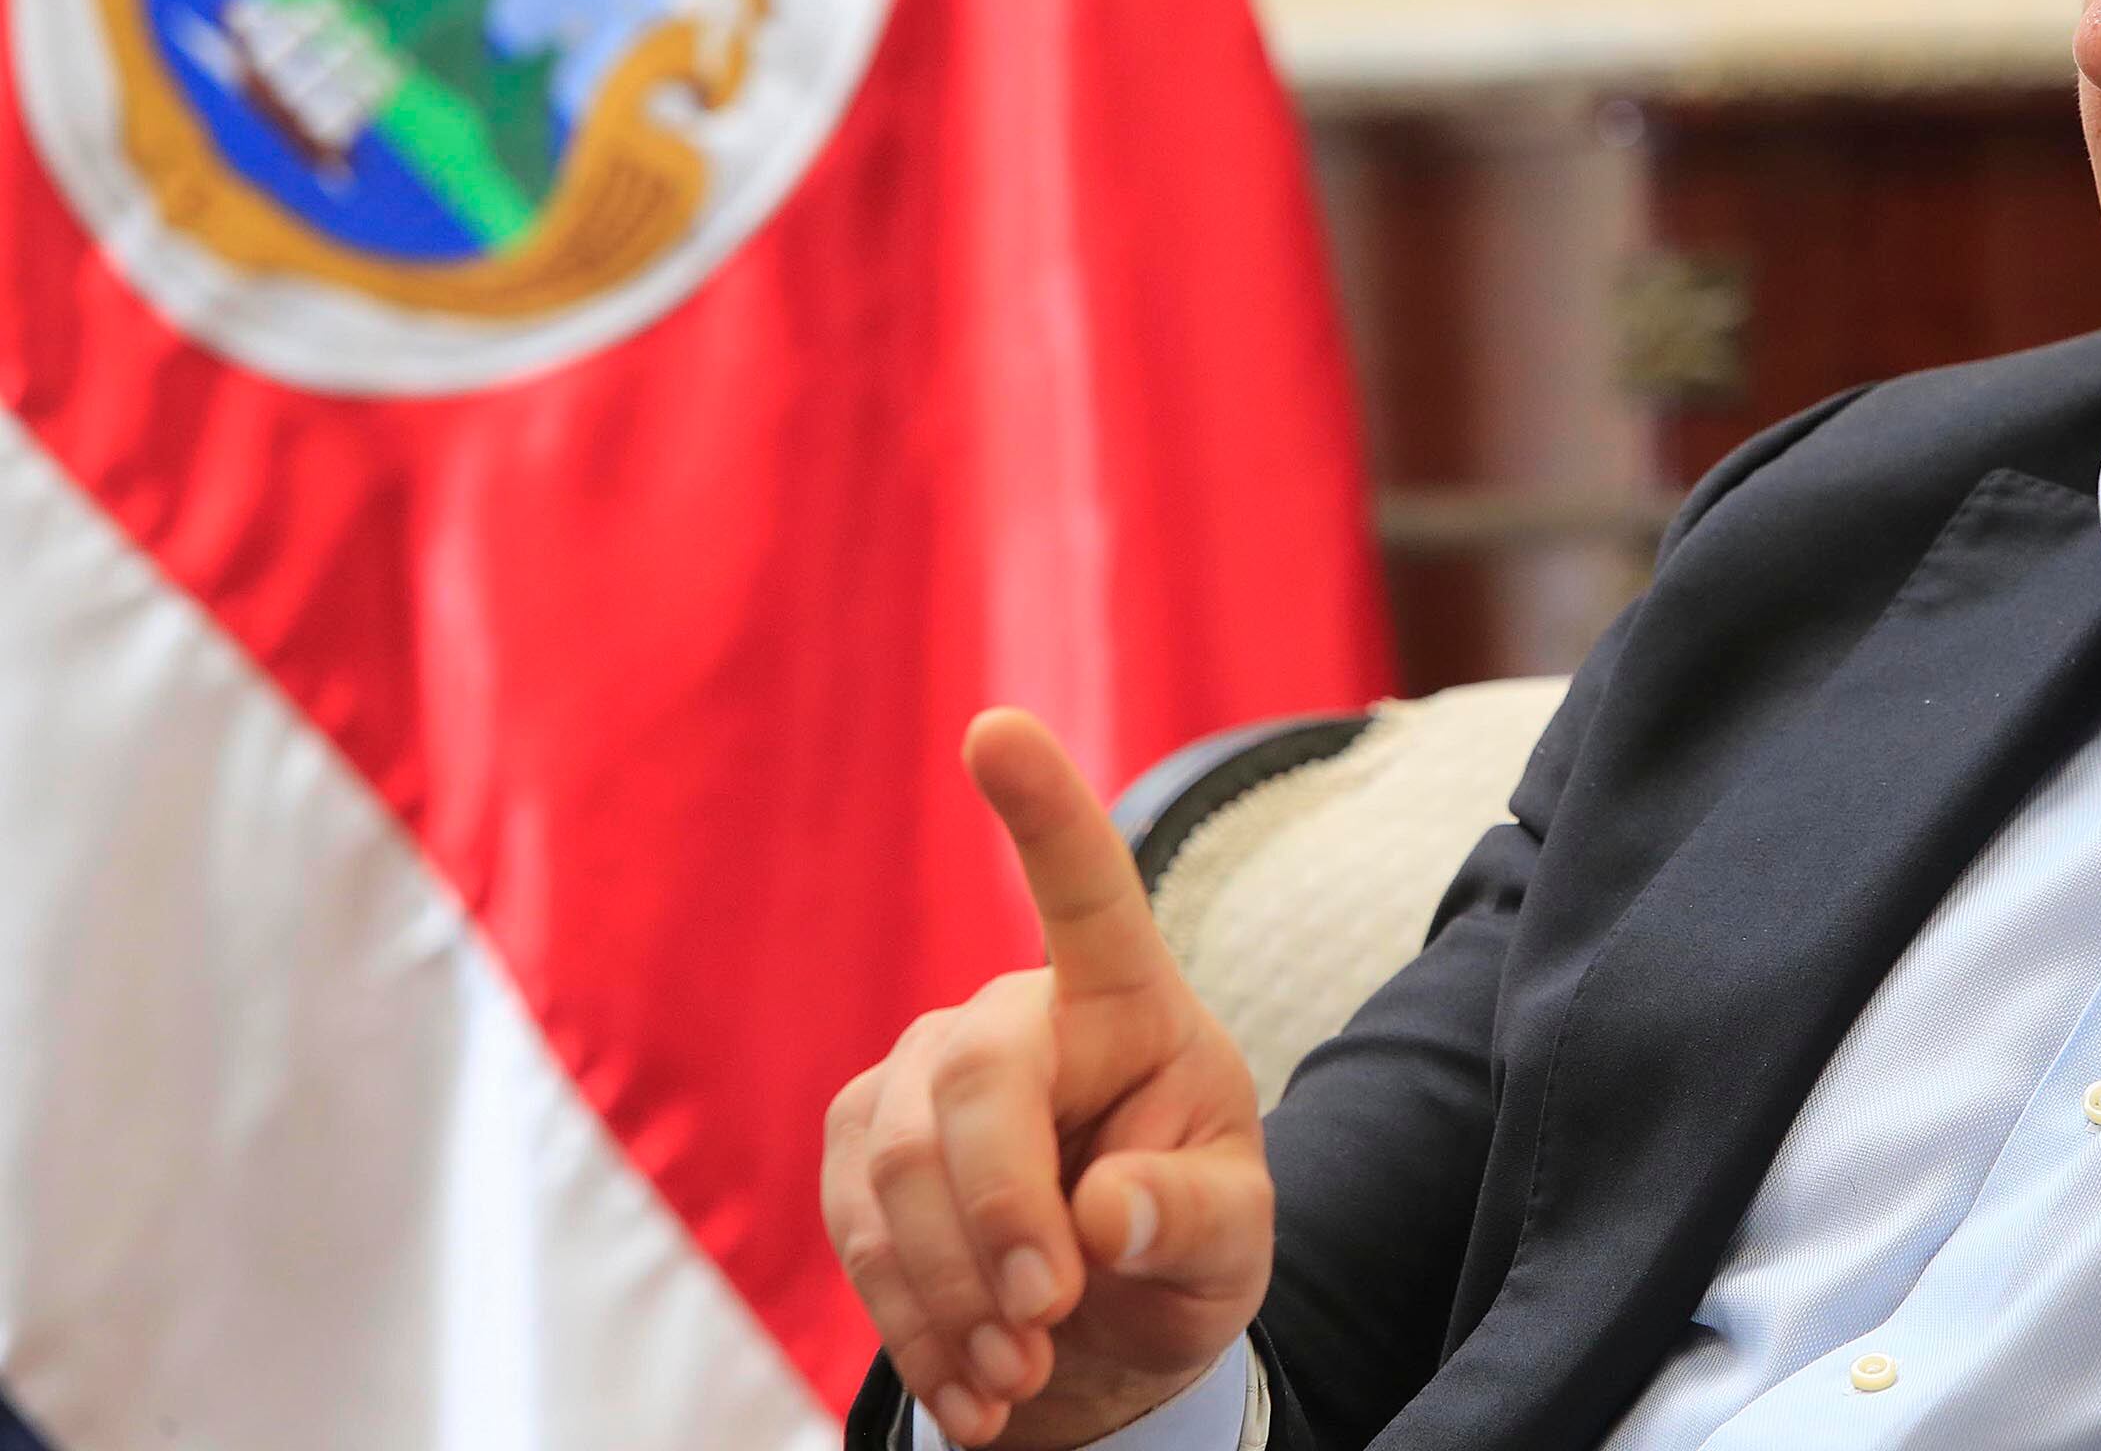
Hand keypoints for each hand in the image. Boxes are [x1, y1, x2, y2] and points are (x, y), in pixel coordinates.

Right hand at [823, 710, 1273, 1448]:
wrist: (1102, 1323)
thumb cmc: (1182, 1246)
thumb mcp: (1233, 1244)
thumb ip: (1190, 1219)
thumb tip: (1105, 1211)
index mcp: (1128, 999)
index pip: (1088, 891)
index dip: (1042, 808)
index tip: (997, 728)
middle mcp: (1013, 1011)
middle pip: (969, 1082)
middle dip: (999, 1214)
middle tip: (1048, 1318)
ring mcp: (918, 1071)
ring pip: (894, 1167)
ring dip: (954, 1291)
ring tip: (1021, 1374)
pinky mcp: (856, 1140)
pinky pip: (855, 1229)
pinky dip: (914, 1324)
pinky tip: (974, 1383)